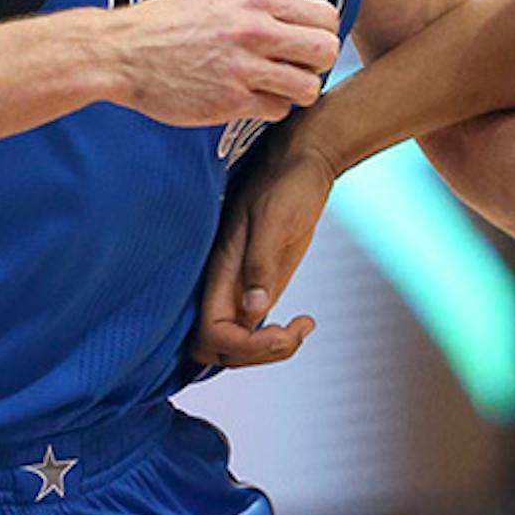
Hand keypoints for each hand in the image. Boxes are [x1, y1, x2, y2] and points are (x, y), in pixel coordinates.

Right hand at [110, 0, 339, 127]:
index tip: (307, 40)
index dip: (322, 31)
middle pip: (325, 51)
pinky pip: (277, 110)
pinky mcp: (230, 103)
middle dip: (318, 62)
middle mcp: (254, 32)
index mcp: (254, 0)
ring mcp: (243, 69)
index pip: (324, 16)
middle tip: (300, 66)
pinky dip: (271, 108)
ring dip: (298, 90)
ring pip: (308, 87)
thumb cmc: (164, 21)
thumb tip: (291, 11)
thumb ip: (256, 3)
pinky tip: (252, 98)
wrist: (122, 53)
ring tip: (278, 86)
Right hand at [190, 125, 340, 368]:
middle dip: (255, 354)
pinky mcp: (258, 284)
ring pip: (233, 344)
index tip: (285, 329)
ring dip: (267, 351)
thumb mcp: (276, 218)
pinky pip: (251, 329)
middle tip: (294, 332)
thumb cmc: (289, 182)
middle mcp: (223, 283)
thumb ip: (262, 262)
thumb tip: (254, 308)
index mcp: (219, 268)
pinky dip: (275, 339)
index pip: (211, 333)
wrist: (303, 160)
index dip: (245, 345)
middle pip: (215, 349)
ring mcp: (238, 286)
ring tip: (302, 327)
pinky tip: (303, 322)